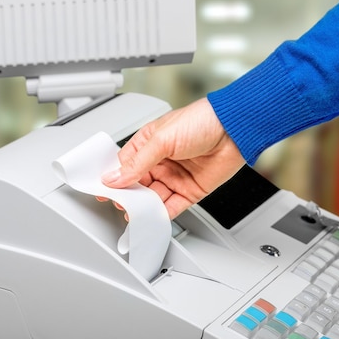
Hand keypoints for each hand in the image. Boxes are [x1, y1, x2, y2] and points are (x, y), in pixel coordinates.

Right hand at [101, 98, 245, 218]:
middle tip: (121, 205)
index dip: (115, 179)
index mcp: (149, 144)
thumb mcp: (162, 139)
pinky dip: (162, 214)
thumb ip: (137, 162)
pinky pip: (173, 206)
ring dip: (144, 207)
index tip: (105, 191)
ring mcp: (175, 177)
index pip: (125, 165)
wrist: (234, 130)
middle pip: (138, 185)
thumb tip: (114, 177)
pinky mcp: (190, 190)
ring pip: (153, 198)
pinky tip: (154, 218)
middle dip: (129, 196)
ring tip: (136, 214)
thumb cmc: (202, 121)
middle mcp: (161, 161)